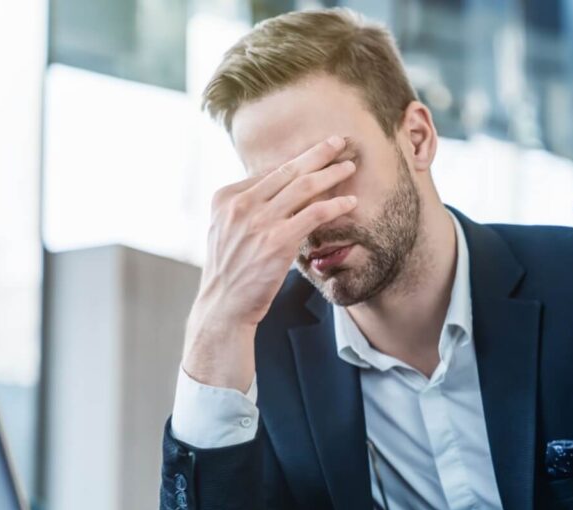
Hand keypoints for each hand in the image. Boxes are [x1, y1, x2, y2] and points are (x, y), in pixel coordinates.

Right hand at [182, 135, 356, 388]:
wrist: (223, 306)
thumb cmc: (231, 271)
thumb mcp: (227, 230)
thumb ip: (248, 207)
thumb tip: (280, 188)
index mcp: (225, 197)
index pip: (269, 170)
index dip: (297, 159)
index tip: (318, 151)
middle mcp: (240, 205)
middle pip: (288, 170)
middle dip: (318, 153)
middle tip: (340, 141)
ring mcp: (258, 222)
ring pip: (303, 187)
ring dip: (331, 173)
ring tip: (350, 167)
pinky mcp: (277, 242)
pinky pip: (313, 214)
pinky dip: (334, 205)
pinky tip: (350, 202)